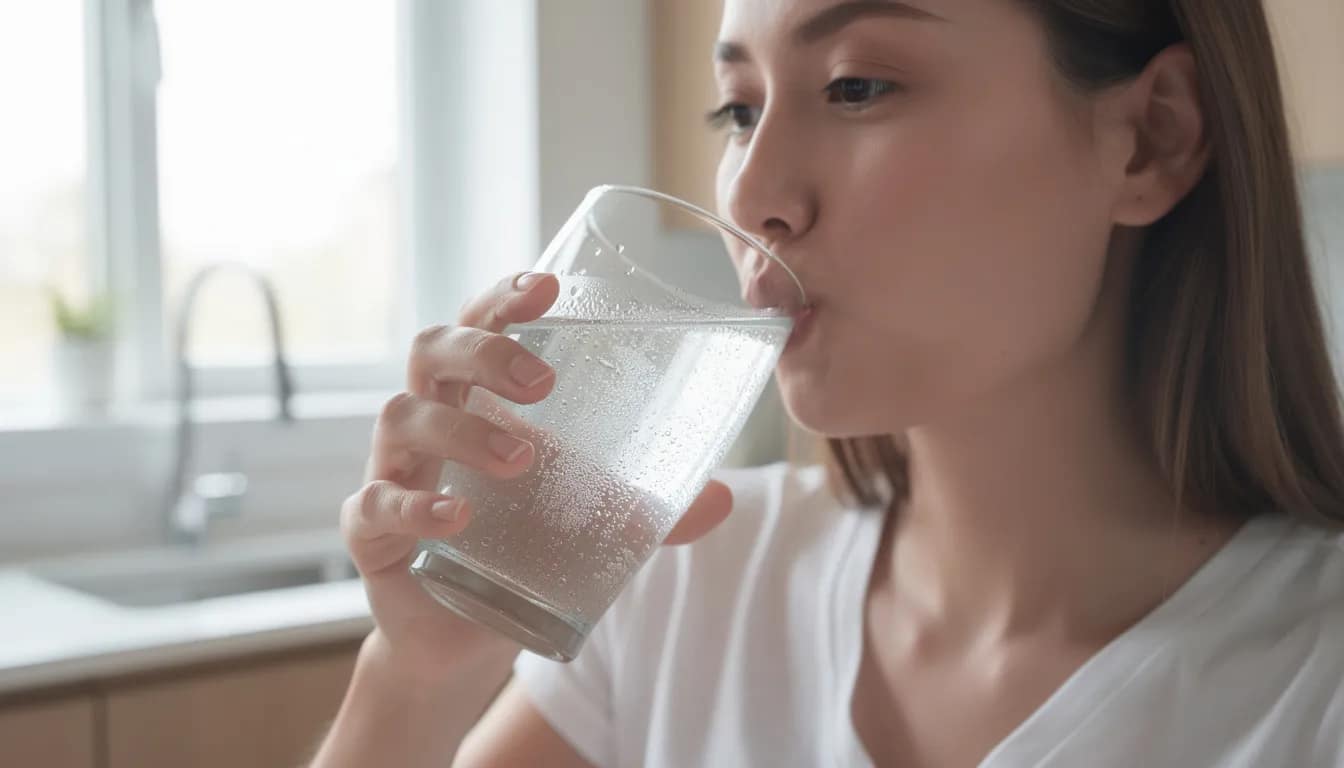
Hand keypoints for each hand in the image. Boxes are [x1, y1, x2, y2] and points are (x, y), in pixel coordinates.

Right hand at [340, 271, 733, 679]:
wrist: (464, 635)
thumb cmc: (521, 547)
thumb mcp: (591, 522)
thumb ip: (652, 510)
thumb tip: (725, 497)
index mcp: (479, 399)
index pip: (481, 325)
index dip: (503, 298)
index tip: (546, 287)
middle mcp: (431, 421)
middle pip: (433, 350)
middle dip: (484, 351)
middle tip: (543, 382)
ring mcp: (394, 470)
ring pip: (401, 416)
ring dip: (463, 429)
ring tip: (519, 460)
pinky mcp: (373, 532)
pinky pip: (375, 503)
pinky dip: (414, 504)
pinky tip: (455, 516)